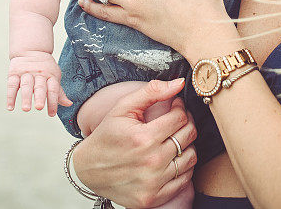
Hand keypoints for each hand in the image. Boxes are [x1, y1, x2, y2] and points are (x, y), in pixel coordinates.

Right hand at [7, 51, 72, 115]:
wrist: (31, 50)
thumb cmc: (46, 68)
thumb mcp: (54, 76)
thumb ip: (59, 92)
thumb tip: (69, 104)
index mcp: (51, 75)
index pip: (53, 89)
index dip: (53, 101)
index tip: (52, 114)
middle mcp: (39, 74)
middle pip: (40, 86)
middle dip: (40, 97)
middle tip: (39, 107)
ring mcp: (26, 73)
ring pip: (26, 85)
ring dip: (25, 97)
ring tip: (26, 109)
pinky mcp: (14, 73)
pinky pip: (12, 85)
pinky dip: (10, 96)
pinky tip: (10, 107)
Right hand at [74, 78, 197, 207]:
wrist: (89, 169)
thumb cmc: (107, 135)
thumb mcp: (123, 108)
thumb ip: (151, 92)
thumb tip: (179, 83)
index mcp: (143, 138)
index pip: (180, 118)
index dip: (180, 108)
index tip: (176, 106)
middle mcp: (151, 162)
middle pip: (188, 136)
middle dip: (187, 122)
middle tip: (178, 119)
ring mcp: (153, 183)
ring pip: (191, 158)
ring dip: (187, 145)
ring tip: (174, 138)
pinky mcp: (153, 198)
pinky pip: (185, 180)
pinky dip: (183, 167)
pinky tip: (172, 157)